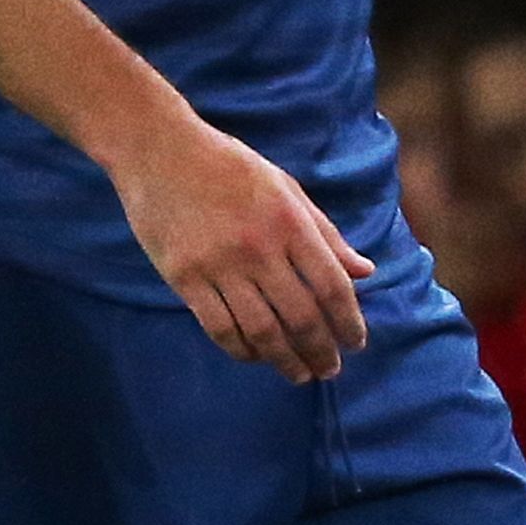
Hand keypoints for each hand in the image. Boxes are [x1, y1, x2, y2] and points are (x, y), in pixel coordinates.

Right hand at [111, 106, 372, 378]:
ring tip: (299, 374)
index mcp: (290, 223)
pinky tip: (256, 357)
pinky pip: (219, 327)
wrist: (159, 150)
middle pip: (301, 316)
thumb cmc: (230, 167)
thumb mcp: (287, 189)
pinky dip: (242, 350)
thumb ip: (326, 234)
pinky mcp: (184, 277)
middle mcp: (259, 248)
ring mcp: (219, 265)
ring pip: (261, 330)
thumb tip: (366, 272)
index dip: (349, 322)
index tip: (356, 343)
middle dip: (322, 350)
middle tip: (330, 370)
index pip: (332, 286)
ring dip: (285, 360)